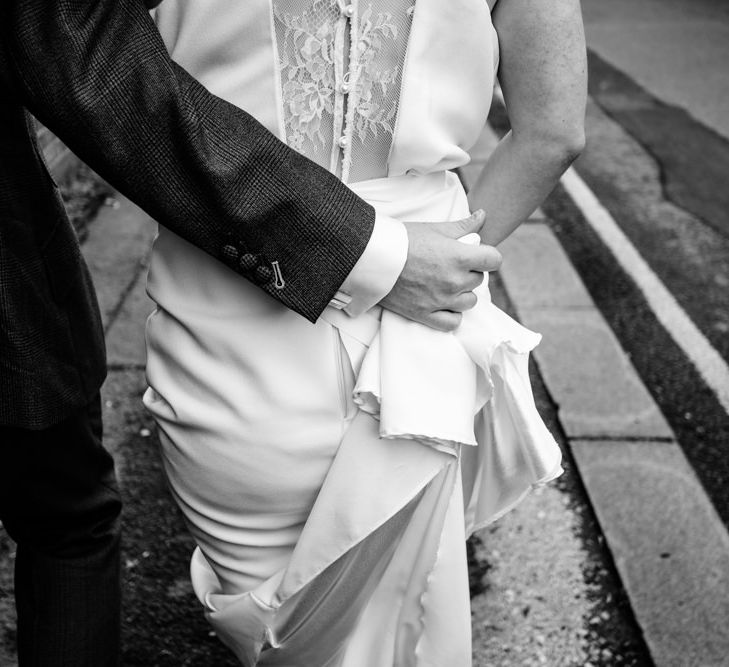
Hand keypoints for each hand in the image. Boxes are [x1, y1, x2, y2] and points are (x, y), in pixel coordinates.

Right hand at [380, 210, 501, 330]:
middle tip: (451, 265)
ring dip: (462, 293)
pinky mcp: (425, 314)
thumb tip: (483, 216)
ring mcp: (441, 300)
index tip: (478, 255)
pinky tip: (443, 303)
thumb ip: (463, 226)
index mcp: (459, 257)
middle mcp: (454, 281)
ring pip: (469, 302)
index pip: (494, 260)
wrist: (373, 257)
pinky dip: (452, 314)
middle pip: (478, 280)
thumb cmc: (403, 240)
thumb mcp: (435, 228)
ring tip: (446, 284)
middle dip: (469, 272)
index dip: (488, 256)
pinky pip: (453, 322)